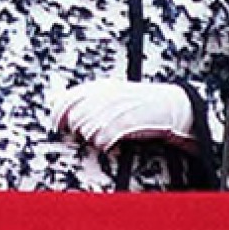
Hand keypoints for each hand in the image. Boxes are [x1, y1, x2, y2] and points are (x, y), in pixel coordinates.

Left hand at [51, 79, 194, 151]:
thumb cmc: (141, 103)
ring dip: (93, 137)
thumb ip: (86, 98)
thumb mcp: (112, 94)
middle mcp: (107, 94)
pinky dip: (104, 143)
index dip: (57, 114)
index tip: (57, 125)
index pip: (67, 97)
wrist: (173, 106)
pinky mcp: (127, 121)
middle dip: (78, 128)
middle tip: (90, 132)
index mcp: (101, 85)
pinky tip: (111, 142)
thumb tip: (55, 101)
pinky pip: (103, 138)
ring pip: (88, 129)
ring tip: (104, 136)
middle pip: (76, 116)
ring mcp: (117, 107)